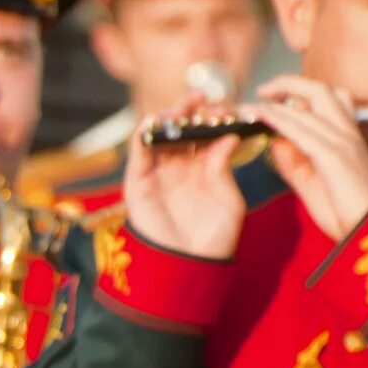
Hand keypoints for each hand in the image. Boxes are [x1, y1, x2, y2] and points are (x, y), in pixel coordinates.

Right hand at [123, 109, 245, 260]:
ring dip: (168, 116)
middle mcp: (178, 166)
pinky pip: (138, 150)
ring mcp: (157, 172)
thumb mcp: (229, 200)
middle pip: (181, 128)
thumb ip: (224, 168)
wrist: (190, 267)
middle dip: (191, 111)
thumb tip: (229, 137)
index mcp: (202, 168)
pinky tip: (158, 122)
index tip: (226, 108)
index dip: (213, 118)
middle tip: (203, 100)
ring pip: (159, 134)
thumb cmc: (214, 238)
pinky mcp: (138, 181)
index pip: (205, 134)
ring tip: (183, 109)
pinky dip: (144, 132)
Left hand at [247, 76, 367, 241]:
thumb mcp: (311, 181)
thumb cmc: (345, 210)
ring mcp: (342, 141)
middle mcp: (347, 132)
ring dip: (277, 100)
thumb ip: (293, 161)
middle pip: (319, 90)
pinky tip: (262, 116)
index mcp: (347, 136)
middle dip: (288, 83)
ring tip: (251, 105)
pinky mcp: (334, 156)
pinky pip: (303, 130)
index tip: (271, 97)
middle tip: (262, 91)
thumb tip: (274, 141)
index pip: (326, 99)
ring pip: (309, 105)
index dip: (297, 93)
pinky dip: (279, 119)